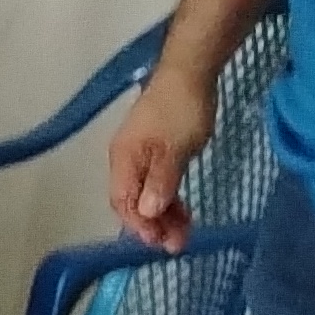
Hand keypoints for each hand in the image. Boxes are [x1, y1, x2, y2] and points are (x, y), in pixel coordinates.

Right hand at [108, 64, 221, 253]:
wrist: (190, 71)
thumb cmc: (181, 110)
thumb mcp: (175, 150)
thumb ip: (161, 182)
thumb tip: (146, 211)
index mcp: (124, 160)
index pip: (124, 203)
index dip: (140, 225)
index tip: (162, 242)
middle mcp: (125, 160)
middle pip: (132, 202)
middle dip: (153, 225)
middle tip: (178, 244)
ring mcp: (138, 154)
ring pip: (145, 194)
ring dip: (162, 214)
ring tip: (184, 231)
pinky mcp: (153, 148)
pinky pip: (154, 182)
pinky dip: (167, 198)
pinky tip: (181, 207)